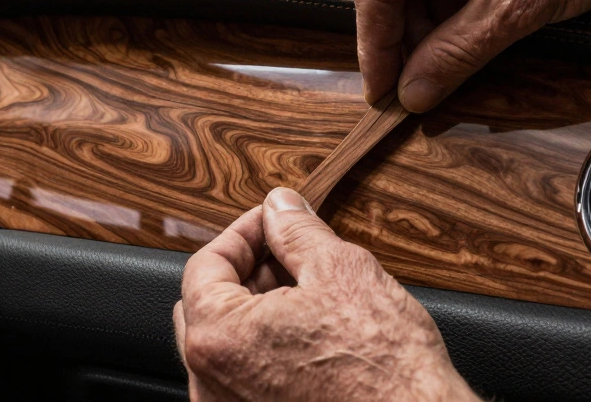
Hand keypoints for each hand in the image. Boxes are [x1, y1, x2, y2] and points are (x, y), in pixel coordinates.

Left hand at [174, 187, 478, 401]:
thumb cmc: (385, 368)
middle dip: (250, 271)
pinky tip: (313, 336)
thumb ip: (297, 231)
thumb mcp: (342, 271)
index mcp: (217, 338)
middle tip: (292, 253)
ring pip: (232, 344)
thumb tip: (280, 208)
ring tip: (310, 292)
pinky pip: (249, 376)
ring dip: (261, 310)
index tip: (272, 220)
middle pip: (211, 306)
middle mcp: (212, 382)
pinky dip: (270, 349)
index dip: (244, 233)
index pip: (205, 265)